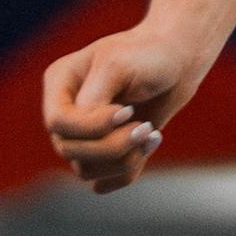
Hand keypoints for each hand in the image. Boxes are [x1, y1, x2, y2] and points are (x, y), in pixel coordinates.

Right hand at [45, 23, 204, 192]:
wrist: (178, 62)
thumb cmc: (149, 54)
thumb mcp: (118, 66)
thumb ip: (94, 99)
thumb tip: (83, 133)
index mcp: (60, 82)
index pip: (58, 123)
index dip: (92, 127)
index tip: (127, 111)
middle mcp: (66, 110)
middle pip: (70, 150)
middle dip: (112, 146)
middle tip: (145, 127)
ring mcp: (82, 134)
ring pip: (86, 170)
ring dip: (124, 159)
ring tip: (150, 133)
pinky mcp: (104, 151)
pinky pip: (104, 180)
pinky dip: (129, 170)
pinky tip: (151, 144)